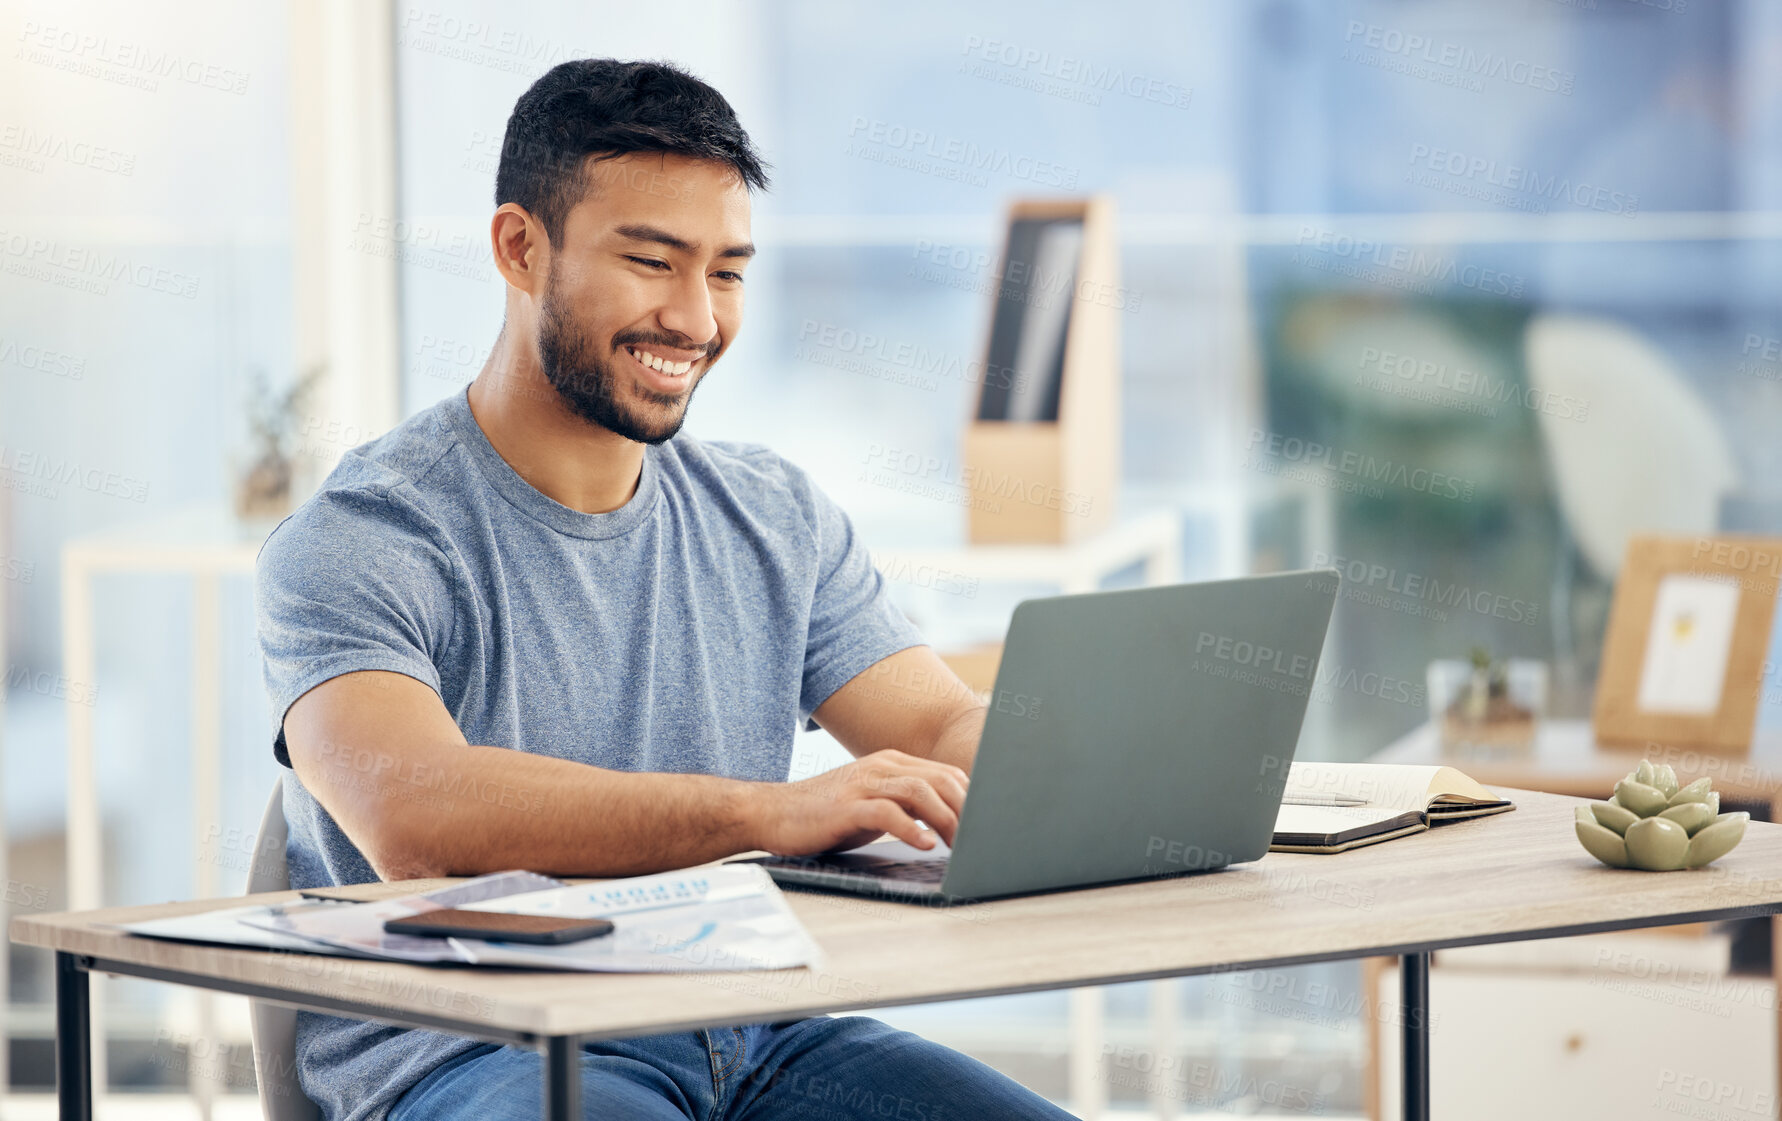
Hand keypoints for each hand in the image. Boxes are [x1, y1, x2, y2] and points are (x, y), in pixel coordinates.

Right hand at [755, 749, 969, 855]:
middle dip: (966, 809)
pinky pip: (887, 811)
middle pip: (939, 779)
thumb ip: (906, 807)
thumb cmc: (826, 814)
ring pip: (919, 791)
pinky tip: (926, 844)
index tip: (988, 824)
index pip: (946, 773)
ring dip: (946, 818)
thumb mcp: (873, 805)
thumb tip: (948, 824)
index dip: (972, 798)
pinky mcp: (846, 806)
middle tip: (981, 838)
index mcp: (891, 764)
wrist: (772, 812)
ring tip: (960, 844)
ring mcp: (863, 784)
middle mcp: (881, 767)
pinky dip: (912, 828)